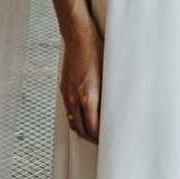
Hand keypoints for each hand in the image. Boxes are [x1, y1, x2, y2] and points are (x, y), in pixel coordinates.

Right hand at [57, 12, 102, 142]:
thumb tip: (115, 109)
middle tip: (101, 142)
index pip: (93, 128)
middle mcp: (76, 98)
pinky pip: (68, 111)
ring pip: (73, 122)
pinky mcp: (64, 88)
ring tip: (92, 133)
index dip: (100, 138)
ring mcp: (68, 94)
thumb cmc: (96, 51)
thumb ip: (109, 95)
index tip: (107, 140)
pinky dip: (75, 119)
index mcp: (89, 97)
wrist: (78, 37)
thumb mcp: (109, 75)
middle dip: (91, 138)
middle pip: (82, 129)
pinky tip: (82, 118)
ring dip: (82, 130)